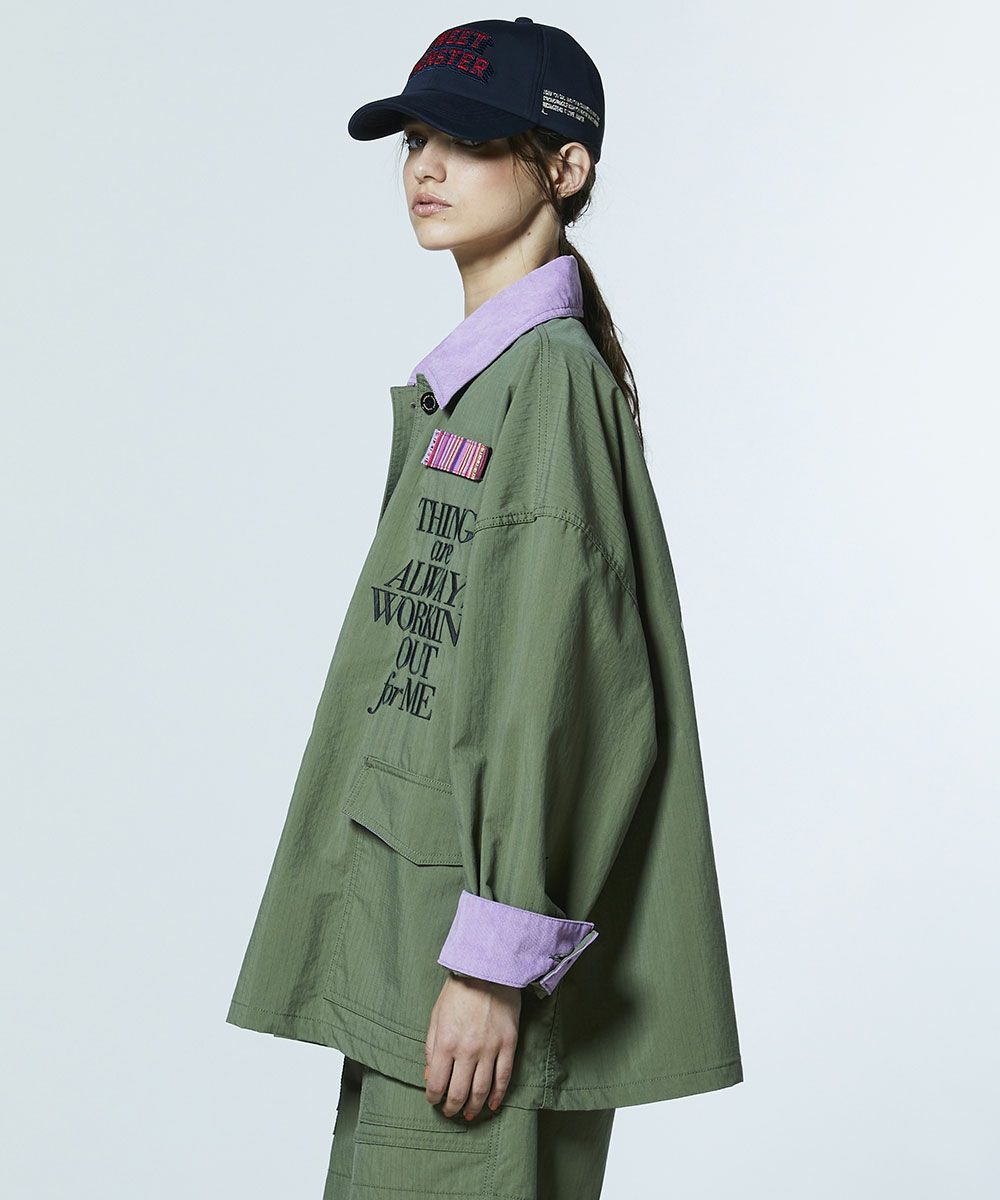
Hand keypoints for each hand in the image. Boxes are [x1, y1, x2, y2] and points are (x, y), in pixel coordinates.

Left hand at [424, 972, 520, 1118]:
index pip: (437, 1083)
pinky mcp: (508, 1045)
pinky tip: (492, 1105)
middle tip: (450, 1113)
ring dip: (473, 1108)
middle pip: (459, 1093)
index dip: (433, 1098)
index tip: (434, 1101)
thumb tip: (428, 1075)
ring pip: (481, 1090)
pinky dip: (498, 1095)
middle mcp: (467, 1050)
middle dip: (452, 1108)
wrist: (489, 970)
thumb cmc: (459, 991)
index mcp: (446, 1042)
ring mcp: (490, 1049)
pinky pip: (504, 1078)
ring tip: (469, 1115)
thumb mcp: (436, 1016)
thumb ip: (431, 1047)